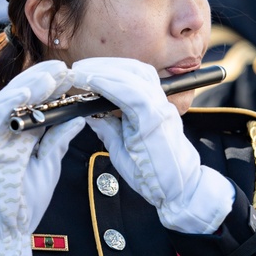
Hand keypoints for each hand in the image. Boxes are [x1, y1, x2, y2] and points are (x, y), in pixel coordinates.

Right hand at [0, 60, 84, 255]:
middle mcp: (2, 130)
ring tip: (49, 74)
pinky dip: (8, 104)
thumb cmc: (24, 198)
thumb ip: (58, 138)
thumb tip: (77, 116)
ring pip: (7, 101)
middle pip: (20, 96)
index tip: (70, 74)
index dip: (50, 86)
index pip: (33, 101)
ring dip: (28, 85)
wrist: (6, 230)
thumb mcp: (48, 162)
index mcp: (16, 132)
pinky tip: (26, 92)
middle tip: (63, 68)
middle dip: (41, 79)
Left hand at [71, 57, 233, 233]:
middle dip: (104, 64)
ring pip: (133, 76)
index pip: (134, 76)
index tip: (83, 69)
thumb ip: (108, 126)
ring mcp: (160, 110)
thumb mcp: (121, 145)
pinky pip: (132, 94)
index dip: (109, 68)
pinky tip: (93, 83)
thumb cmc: (151, 172)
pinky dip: (110, 84)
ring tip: (81, 72)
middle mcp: (159, 103)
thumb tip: (89, 112)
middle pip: (134, 69)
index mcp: (153, 107)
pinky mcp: (156, 120)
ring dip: (104, 70)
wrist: (178, 191)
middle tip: (77, 67)